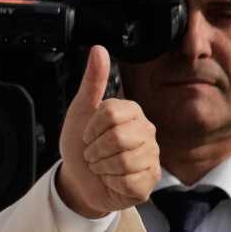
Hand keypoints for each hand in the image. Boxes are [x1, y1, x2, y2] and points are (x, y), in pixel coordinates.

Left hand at [57, 46, 159, 217]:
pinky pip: (129, 181)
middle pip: (119, 138)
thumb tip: (99, 49)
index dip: (91, 128)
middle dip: (95, 149)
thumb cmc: (80, 145)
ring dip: (101, 167)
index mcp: (132, 112)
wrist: (79, 179)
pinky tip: (112, 179)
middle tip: (92, 153)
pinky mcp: (150, 181)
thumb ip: (92, 82)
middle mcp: (147, 132)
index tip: (87, 135)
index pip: (112, 113)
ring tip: (101, 166)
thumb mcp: (80, 111)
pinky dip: (112, 182)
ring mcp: (152, 157)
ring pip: (124, 161)